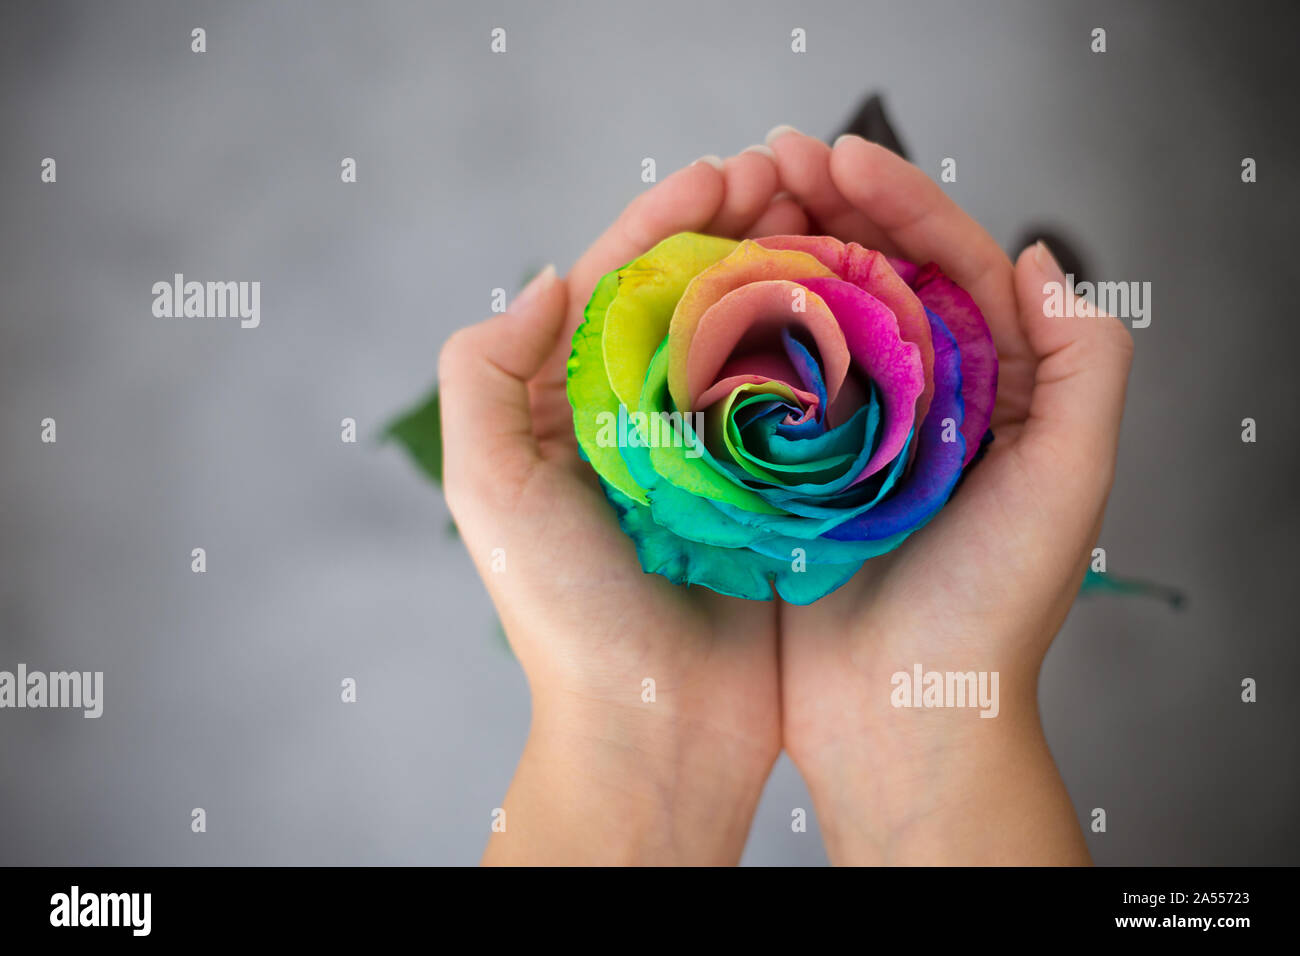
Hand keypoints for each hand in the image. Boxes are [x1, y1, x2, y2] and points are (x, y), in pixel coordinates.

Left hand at [440, 150, 806, 864]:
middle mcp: (638, 424)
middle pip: (687, 300)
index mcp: (568, 412)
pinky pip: (796, 402)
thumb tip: (544, 281)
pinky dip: (821, 348)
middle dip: (733, 229)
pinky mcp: (767, 493)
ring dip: (783, 273)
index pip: (613, 289)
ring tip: (829, 217)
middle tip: (791, 174)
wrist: (656, 729)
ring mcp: (708, 456)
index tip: (717, 174)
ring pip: (747, 339)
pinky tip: (856, 304)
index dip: (661, 223)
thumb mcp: (491, 491)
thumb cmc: (566, 617)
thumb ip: (484, 374)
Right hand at [768, 129, 1132, 863]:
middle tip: (768, 160)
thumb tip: (1044, 262)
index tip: (842, 154)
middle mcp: (921, 403)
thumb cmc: (992, 608)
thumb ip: (1085, 366)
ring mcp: (849, 435)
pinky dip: (737, 334)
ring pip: (812, 320)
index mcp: (993, 390)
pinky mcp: (789, 472)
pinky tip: (700, 296)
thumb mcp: (1069, 480)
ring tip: (728, 206)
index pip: (951, 265)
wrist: (904, 717)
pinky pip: (764, 385)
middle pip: (874, 278)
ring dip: (776, 256)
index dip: (902, 199)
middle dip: (826, 208)